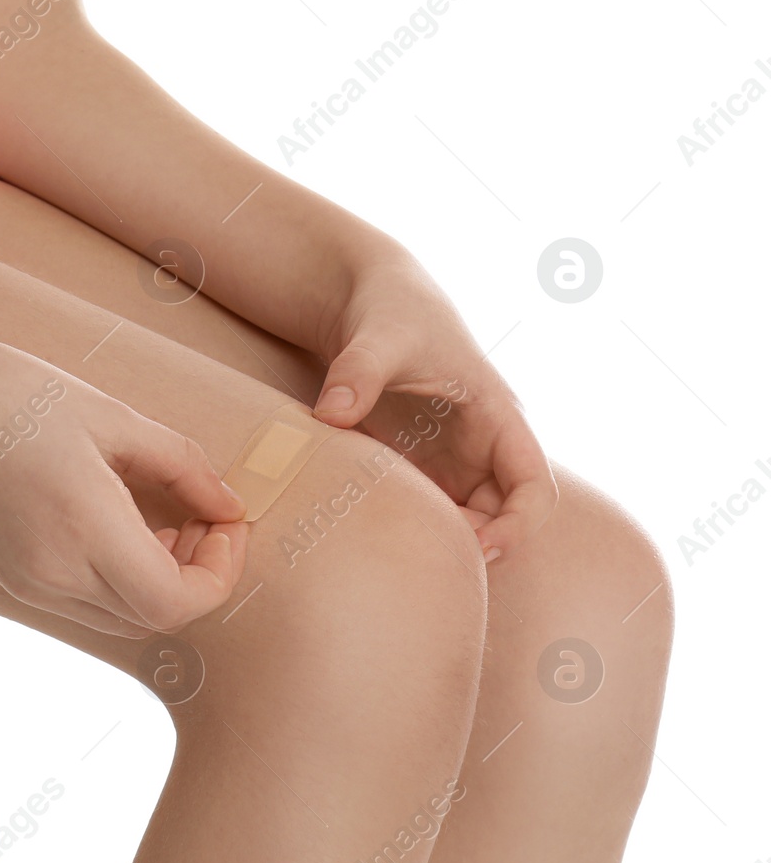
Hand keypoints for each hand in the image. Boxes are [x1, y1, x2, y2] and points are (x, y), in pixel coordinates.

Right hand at [0, 338, 247, 636]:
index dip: (219, 572)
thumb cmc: (4, 396)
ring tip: (163, 517)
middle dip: (196, 575)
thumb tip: (229, 504)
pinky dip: (119, 577)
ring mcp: (27, 583)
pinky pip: (84, 601)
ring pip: (120, 615)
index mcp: (84, 529)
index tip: (228, 522)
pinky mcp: (9, 578)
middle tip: (205, 516)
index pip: (177, 601)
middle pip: (154, 617)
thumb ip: (182, 466)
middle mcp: (54, 573)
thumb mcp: (110, 417)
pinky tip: (119, 523)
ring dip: (158, 581)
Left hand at [307, 249, 556, 562]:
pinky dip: (408, 528)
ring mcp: (450, 459)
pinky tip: (369, 537)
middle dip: (471, 546)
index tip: (479, 551)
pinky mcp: (416, 465)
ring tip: (390, 555)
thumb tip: (330, 415)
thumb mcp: (377, 337)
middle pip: (499, 519)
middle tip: (419, 561)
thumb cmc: (388, 311)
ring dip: (438, 542)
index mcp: (497, 416)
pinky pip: (424, 511)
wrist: (365, 301)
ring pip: (462, 521)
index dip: (517, 527)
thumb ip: (357, 373)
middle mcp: (482, 446)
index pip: (534, 487)